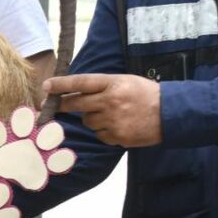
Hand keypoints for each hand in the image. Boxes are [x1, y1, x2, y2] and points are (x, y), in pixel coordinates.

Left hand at [46, 73, 161, 146]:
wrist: (171, 113)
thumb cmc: (146, 93)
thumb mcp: (125, 81)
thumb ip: (103, 86)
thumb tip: (77, 92)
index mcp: (113, 83)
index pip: (81, 82)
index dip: (61, 85)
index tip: (46, 87)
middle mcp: (110, 101)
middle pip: (77, 104)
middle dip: (62, 105)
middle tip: (52, 106)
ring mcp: (113, 120)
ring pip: (87, 121)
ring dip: (92, 118)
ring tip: (109, 114)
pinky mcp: (118, 136)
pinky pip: (100, 135)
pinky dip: (104, 132)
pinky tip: (118, 126)